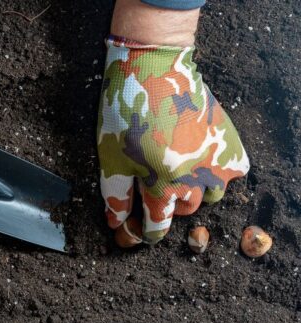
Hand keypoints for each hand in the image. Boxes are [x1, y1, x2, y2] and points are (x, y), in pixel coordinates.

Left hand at [97, 36, 249, 242]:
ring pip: (210, 196)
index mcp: (160, 186)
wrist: (154, 69)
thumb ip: (115, 194)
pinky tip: (200, 160)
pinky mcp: (229, 142)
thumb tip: (117, 223)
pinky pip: (232, 173)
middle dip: (167, 206)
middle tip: (153, 187)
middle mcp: (193, 180)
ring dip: (193, 192)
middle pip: (183, 210)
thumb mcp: (110, 157)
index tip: (138, 230)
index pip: (157, 226)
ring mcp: (215, 162)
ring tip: (176, 172)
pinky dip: (219, 173)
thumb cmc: (126, 113)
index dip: (145, 232)